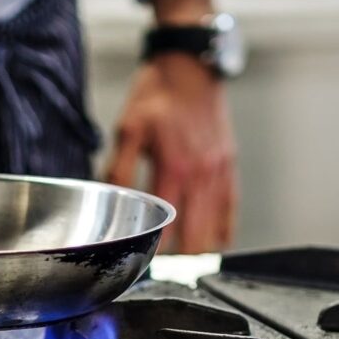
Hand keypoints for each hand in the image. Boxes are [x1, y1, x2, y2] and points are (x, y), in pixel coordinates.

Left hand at [106, 53, 237, 252]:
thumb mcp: (128, 128)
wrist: (190, 67)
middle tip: (164, 270)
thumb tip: (107, 197)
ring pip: (216, 226)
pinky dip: (222, 228)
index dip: (157, 249)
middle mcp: (201, 174)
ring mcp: (219, 171)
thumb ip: (118, 167)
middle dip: (181, 258)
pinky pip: (230, 207)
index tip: (145, 264)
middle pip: (196, 235)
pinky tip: (213, 241)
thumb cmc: (157, 95)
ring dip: (201, 247)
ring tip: (184, 264)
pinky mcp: (228, 164)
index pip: (167, 225)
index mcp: (174, 168)